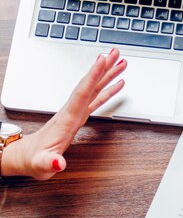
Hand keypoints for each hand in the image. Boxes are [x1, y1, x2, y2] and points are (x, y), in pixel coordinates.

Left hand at [2, 49, 125, 179]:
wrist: (26, 157)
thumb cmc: (35, 160)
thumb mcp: (41, 165)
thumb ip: (50, 163)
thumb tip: (59, 163)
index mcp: (67, 118)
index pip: (82, 92)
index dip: (93, 75)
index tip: (102, 60)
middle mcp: (72, 111)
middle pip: (90, 84)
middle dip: (103, 67)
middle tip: (115, 52)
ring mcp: (76, 112)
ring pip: (95, 88)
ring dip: (107, 74)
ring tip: (121, 62)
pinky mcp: (79, 117)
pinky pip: (96, 99)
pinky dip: (108, 90)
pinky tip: (117, 84)